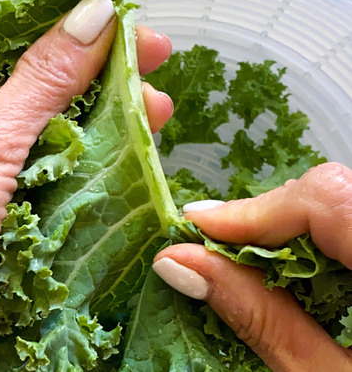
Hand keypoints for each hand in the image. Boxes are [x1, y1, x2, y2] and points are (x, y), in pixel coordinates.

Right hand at [153, 162, 351, 371]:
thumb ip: (262, 320)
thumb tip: (178, 262)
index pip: (324, 199)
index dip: (251, 211)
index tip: (194, 232)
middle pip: (330, 192)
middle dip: (261, 220)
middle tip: (206, 253)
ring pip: (339, 204)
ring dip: (284, 233)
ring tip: (240, 268)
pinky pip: (350, 227)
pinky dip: (315, 246)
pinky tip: (289, 278)